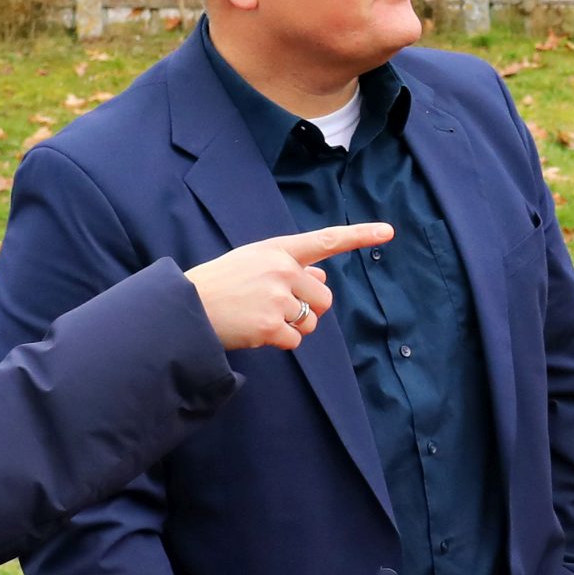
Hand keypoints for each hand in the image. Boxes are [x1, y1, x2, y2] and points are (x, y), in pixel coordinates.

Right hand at [188, 223, 391, 351]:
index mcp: (277, 250)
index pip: (325, 240)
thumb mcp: (253, 264)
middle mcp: (281, 269)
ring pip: (311, 322)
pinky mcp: (271, 325)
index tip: (388, 232)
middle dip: (308, 309)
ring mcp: (277, 297)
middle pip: (324, 298)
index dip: (359, 235)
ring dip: (293, 327)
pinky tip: (255, 332)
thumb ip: (288, 268)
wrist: (186, 308)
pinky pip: (295, 340)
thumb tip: (322, 277)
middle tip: (274, 309)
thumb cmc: (220, 285)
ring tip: (259, 318)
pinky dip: (280, 342)